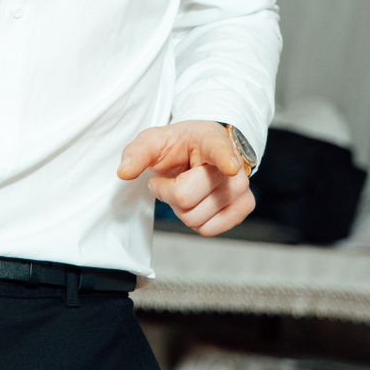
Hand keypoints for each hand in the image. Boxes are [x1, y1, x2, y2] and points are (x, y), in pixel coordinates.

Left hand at [117, 119, 254, 236]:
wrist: (203, 151)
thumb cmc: (181, 145)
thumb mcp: (155, 140)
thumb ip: (137, 153)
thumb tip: (124, 171)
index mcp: (211, 139)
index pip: (219, 149)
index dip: (224, 159)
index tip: (228, 166)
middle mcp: (234, 164)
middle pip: (186, 196)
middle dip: (166, 192)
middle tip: (171, 179)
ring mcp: (242, 187)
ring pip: (195, 217)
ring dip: (180, 209)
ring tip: (186, 188)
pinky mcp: (245, 207)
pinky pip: (208, 230)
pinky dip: (195, 221)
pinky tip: (197, 202)